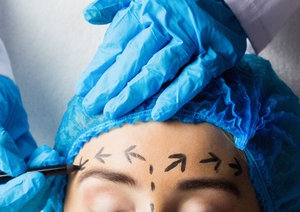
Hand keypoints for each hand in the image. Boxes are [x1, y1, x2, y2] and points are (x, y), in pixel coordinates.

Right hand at [0, 73, 59, 211]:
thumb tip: (17, 170)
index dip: (11, 199)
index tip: (32, 181)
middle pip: (12, 206)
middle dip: (33, 191)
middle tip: (47, 171)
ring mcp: (6, 178)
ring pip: (30, 196)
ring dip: (45, 180)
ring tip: (49, 156)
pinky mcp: (24, 168)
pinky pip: (40, 180)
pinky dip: (49, 170)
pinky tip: (50, 154)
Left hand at [77, 0, 246, 119]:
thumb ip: (116, 4)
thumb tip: (90, 16)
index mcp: (147, 10)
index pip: (118, 43)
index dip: (100, 67)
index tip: (84, 89)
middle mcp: (167, 24)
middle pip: (133, 59)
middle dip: (110, 84)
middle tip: (92, 106)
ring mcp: (192, 40)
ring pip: (158, 69)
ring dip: (135, 92)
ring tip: (115, 112)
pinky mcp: (215, 55)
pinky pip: (193, 78)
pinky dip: (177, 95)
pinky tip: (157, 112)